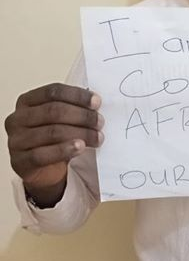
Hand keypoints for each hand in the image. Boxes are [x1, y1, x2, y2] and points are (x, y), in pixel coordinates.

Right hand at [4, 83, 103, 205]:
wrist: (42, 168)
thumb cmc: (52, 138)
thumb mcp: (60, 119)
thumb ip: (72, 108)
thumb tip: (96, 103)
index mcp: (27, 101)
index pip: (53, 92)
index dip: (77, 96)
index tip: (96, 102)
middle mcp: (17, 118)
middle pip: (53, 111)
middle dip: (82, 116)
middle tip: (100, 122)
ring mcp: (16, 140)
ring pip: (52, 132)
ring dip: (80, 133)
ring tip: (97, 137)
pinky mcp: (19, 161)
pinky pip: (43, 155)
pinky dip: (64, 150)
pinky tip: (80, 147)